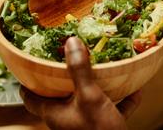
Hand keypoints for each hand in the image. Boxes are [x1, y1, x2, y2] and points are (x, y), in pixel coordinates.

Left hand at [20, 37, 141, 129]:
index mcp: (54, 113)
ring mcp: (85, 125)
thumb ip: (80, 70)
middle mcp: (66, 119)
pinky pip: (111, 110)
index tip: (30, 61)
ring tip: (101, 68)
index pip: (29, 97)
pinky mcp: (104, 128)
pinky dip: (122, 100)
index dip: (27, 80)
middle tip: (68, 57)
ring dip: (95, 86)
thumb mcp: (90, 97)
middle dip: (65, 77)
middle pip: (58, 95)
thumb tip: (71, 42)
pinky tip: (135, 89)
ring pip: (86, 101)